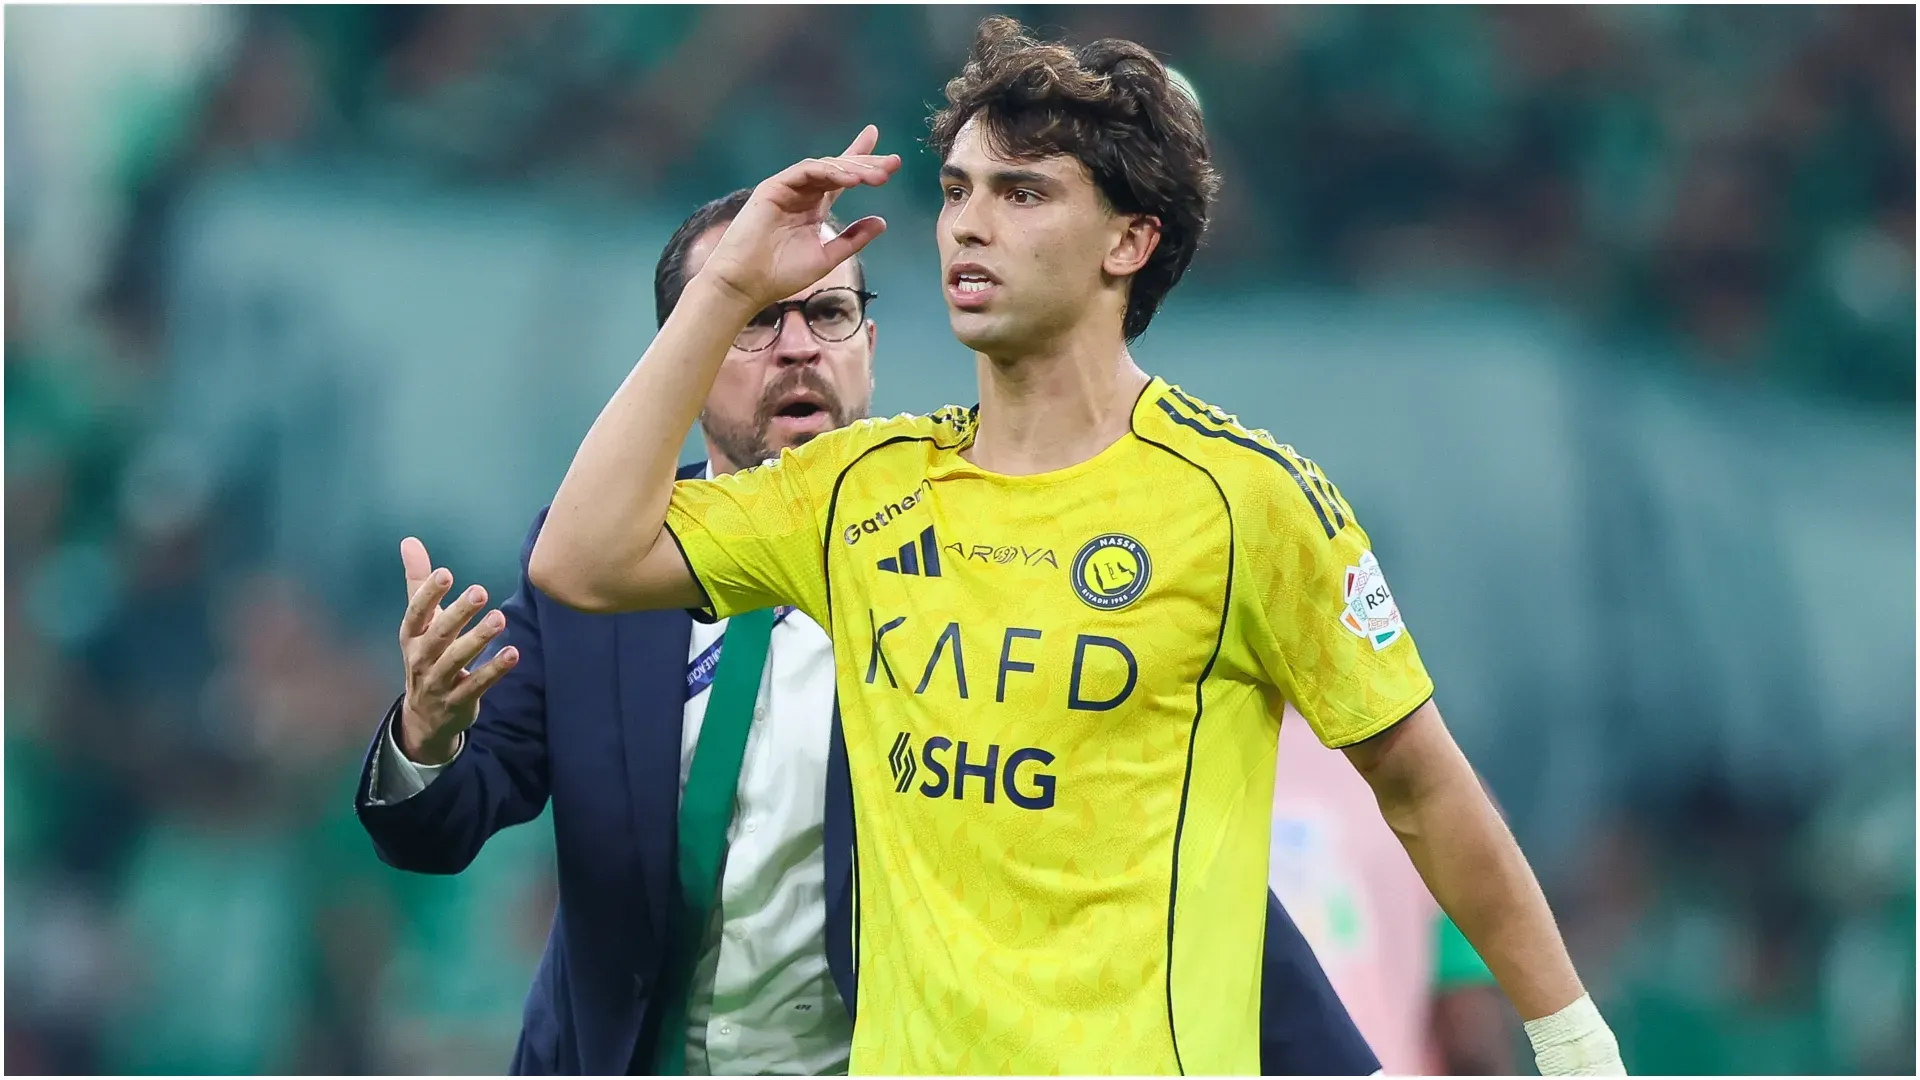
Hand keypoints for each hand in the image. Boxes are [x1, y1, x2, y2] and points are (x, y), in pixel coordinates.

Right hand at [396, 537, 518, 764]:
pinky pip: (477, 685)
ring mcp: (438, 682)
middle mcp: (421, 659)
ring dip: (478, 639)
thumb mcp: (419, 623)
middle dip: (458, 614)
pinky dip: (494, 670)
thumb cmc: (426, 655)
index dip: (428, 594)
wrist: (424, 717)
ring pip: (457, 660)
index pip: (416, 613)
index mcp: (412, 636)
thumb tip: (409, 541)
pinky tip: (513, 653)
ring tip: (500, 618)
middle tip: (480, 591)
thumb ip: (418, 582)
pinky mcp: (459, 701)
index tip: (445, 574)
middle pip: (439, 635)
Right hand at [697, 124, 900, 309]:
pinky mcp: (773, 187)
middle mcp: (802, 194)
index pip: (842, 179)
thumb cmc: (781, 275)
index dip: (864, 163)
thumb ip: (853, 239)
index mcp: (814, 208)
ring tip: (878, 176)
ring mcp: (787, 188)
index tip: (892, 158)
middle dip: (867, 164)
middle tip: (894, 164)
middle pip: (839, 169)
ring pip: (825, 167)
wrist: (747, 285)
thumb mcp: (828, 257)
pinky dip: (829, 172)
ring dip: (853, 169)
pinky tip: (850, 180)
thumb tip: (882, 222)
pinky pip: (805, 171)